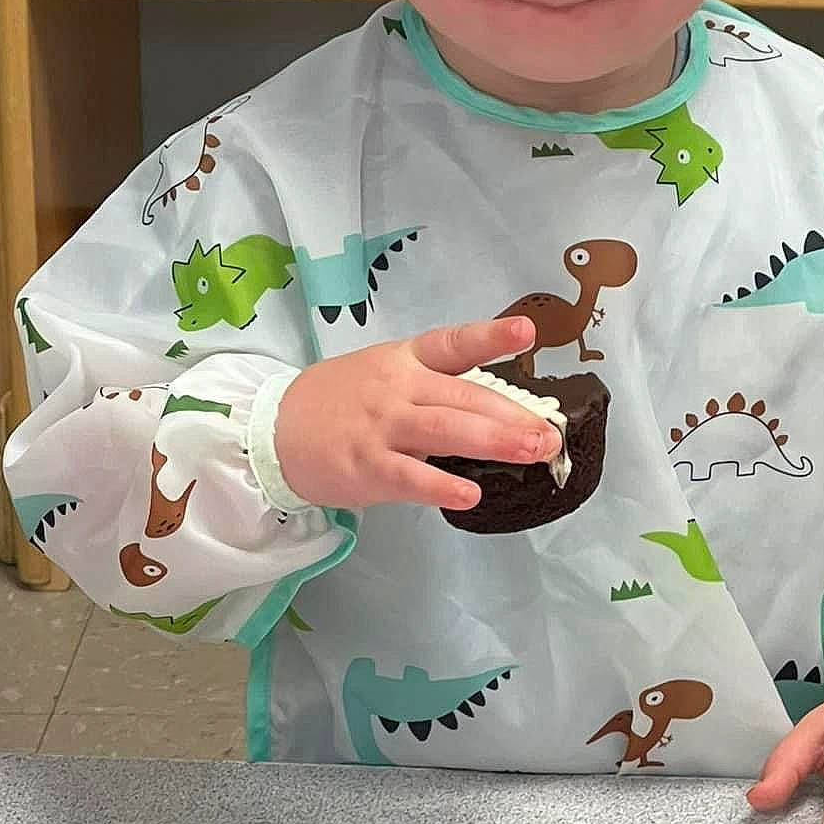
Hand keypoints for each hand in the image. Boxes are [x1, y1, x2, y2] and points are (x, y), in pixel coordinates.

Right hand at [274, 316, 561, 512]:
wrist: (273, 430)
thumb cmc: (340, 402)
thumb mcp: (384, 374)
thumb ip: (435, 388)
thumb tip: (499, 412)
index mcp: (405, 360)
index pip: (453, 343)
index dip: (491, 336)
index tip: (527, 330)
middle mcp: (397, 388)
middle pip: (463, 396)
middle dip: (512, 415)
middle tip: (550, 433)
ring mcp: (382, 427)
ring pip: (446, 431)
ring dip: (494, 442)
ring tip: (533, 452)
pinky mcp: (366, 466)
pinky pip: (410, 476)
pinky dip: (442, 485)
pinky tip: (471, 494)